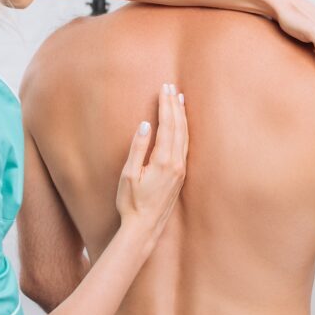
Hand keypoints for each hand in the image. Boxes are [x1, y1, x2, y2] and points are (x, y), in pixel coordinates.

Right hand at [115, 83, 187, 252]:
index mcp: (163, 161)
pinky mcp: (181, 175)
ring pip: (185, 136)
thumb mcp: (128, 174)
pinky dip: (184, 130)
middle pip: (179, 127)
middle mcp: (176, 163)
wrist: (145, 227)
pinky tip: (182, 125)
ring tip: (180, 99)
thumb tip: (145, 124)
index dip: (166, 105)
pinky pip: (185, 145)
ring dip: (182, 116)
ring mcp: (181, 170)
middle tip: (172, 87)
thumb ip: (138, 147)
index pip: (167, 125)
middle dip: (175, 105)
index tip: (164, 88)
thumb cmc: (132, 202)